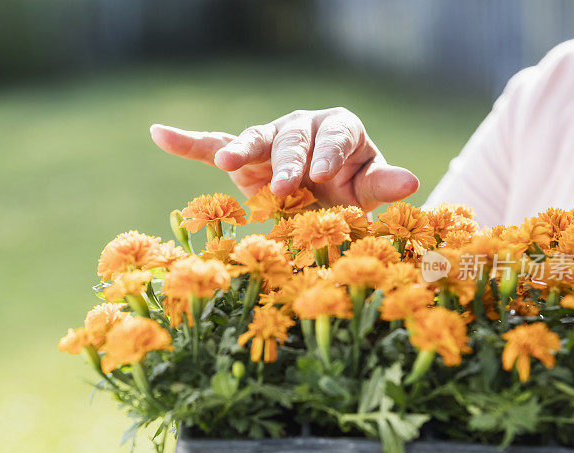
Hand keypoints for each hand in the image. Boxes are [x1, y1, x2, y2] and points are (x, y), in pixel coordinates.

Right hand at [150, 107, 418, 210]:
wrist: (321, 203)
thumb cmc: (349, 194)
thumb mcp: (367, 192)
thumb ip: (383, 185)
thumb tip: (413, 182)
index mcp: (339, 131)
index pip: (336, 135)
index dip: (329, 153)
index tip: (323, 175)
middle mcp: (303, 128)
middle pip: (293, 137)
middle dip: (289, 160)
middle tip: (285, 186)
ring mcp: (269, 141)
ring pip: (255, 138)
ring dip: (240, 148)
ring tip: (228, 160)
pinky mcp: (243, 157)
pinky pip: (213, 145)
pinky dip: (188, 142)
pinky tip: (160, 133)